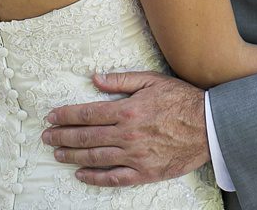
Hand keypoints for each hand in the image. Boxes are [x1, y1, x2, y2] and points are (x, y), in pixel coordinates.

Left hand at [43, 71, 208, 186]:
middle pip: (86, 137)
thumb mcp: (152, 81)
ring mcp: (135, 155)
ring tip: (57, 153)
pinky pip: (114, 178)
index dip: (66, 116)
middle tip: (46, 136)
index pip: (88, 114)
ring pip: (95, 157)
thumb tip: (96, 78)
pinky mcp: (144, 172)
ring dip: (72, 155)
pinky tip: (81, 174)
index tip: (51, 117)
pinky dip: (94, 177)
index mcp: (128, 110)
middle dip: (62, 136)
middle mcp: (128, 134)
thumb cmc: (182, 100)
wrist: (209, 126)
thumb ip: (122, 80)